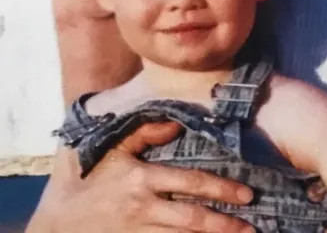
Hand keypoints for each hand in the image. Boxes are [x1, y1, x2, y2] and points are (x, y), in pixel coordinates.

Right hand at [30, 122, 253, 232]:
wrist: (56, 224)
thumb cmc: (89, 180)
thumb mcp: (113, 148)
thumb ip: (146, 131)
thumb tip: (178, 122)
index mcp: (143, 180)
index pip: (192, 184)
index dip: (222, 189)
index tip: (247, 194)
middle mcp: (143, 209)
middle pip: (192, 219)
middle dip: (225, 225)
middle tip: (252, 227)